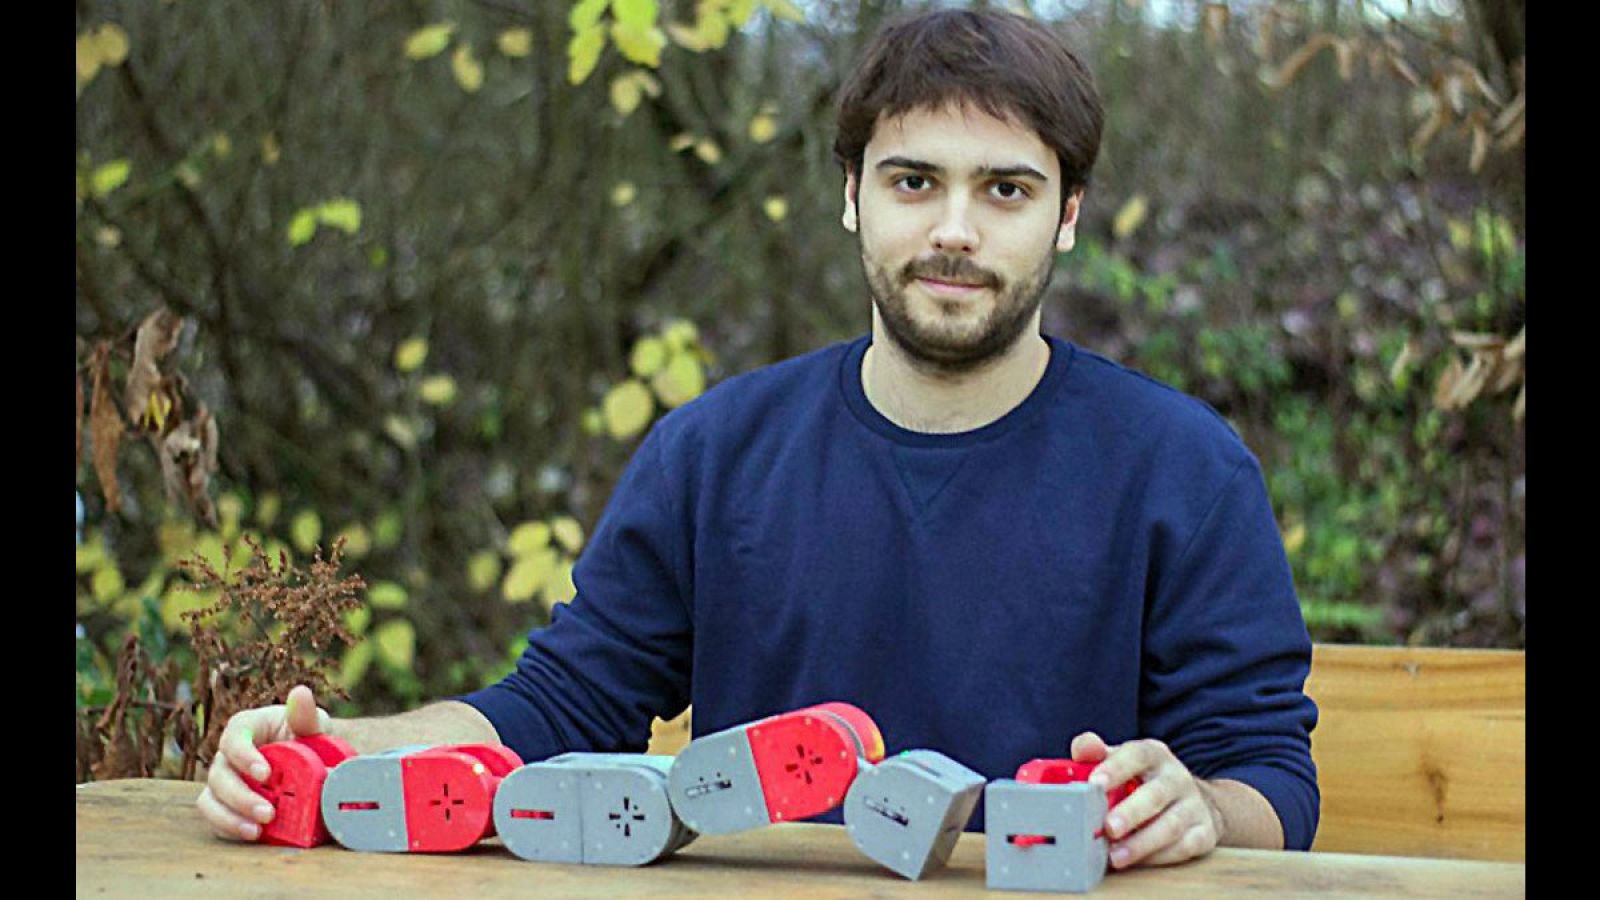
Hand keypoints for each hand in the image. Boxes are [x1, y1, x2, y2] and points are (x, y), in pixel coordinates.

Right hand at [196, 684, 329, 840]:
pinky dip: (230, 829)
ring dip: (230, 817)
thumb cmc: (307, 736)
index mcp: (245, 728)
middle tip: (268, 812)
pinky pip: (216, 818)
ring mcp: (223, 781)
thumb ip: (306, 714)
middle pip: (219, 775)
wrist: (311, 761)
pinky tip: (253, 835)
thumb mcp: (312, 723)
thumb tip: (301, 693)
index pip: (233, 738)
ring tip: (258, 830)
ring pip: (211, 800)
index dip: (244, 756)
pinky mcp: (224, 804)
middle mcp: (227, 755)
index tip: (265, 774)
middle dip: (241, 797)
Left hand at [1069, 732, 1224, 869]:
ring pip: (1170, 825)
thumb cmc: (1142, 782)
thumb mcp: (1120, 761)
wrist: (1191, 801)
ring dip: (1141, 843)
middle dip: (1130, 813)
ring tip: (1115, 856)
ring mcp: (1193, 806)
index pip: (1137, 755)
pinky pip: (1183, 847)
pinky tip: (1136, 863)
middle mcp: (1177, 777)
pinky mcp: (1204, 833)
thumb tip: (1081, 749)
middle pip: (1155, 794)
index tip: (1095, 783)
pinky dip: (1158, 858)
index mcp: (1153, 755)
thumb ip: (1096, 753)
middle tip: (1108, 828)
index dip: (1116, 768)